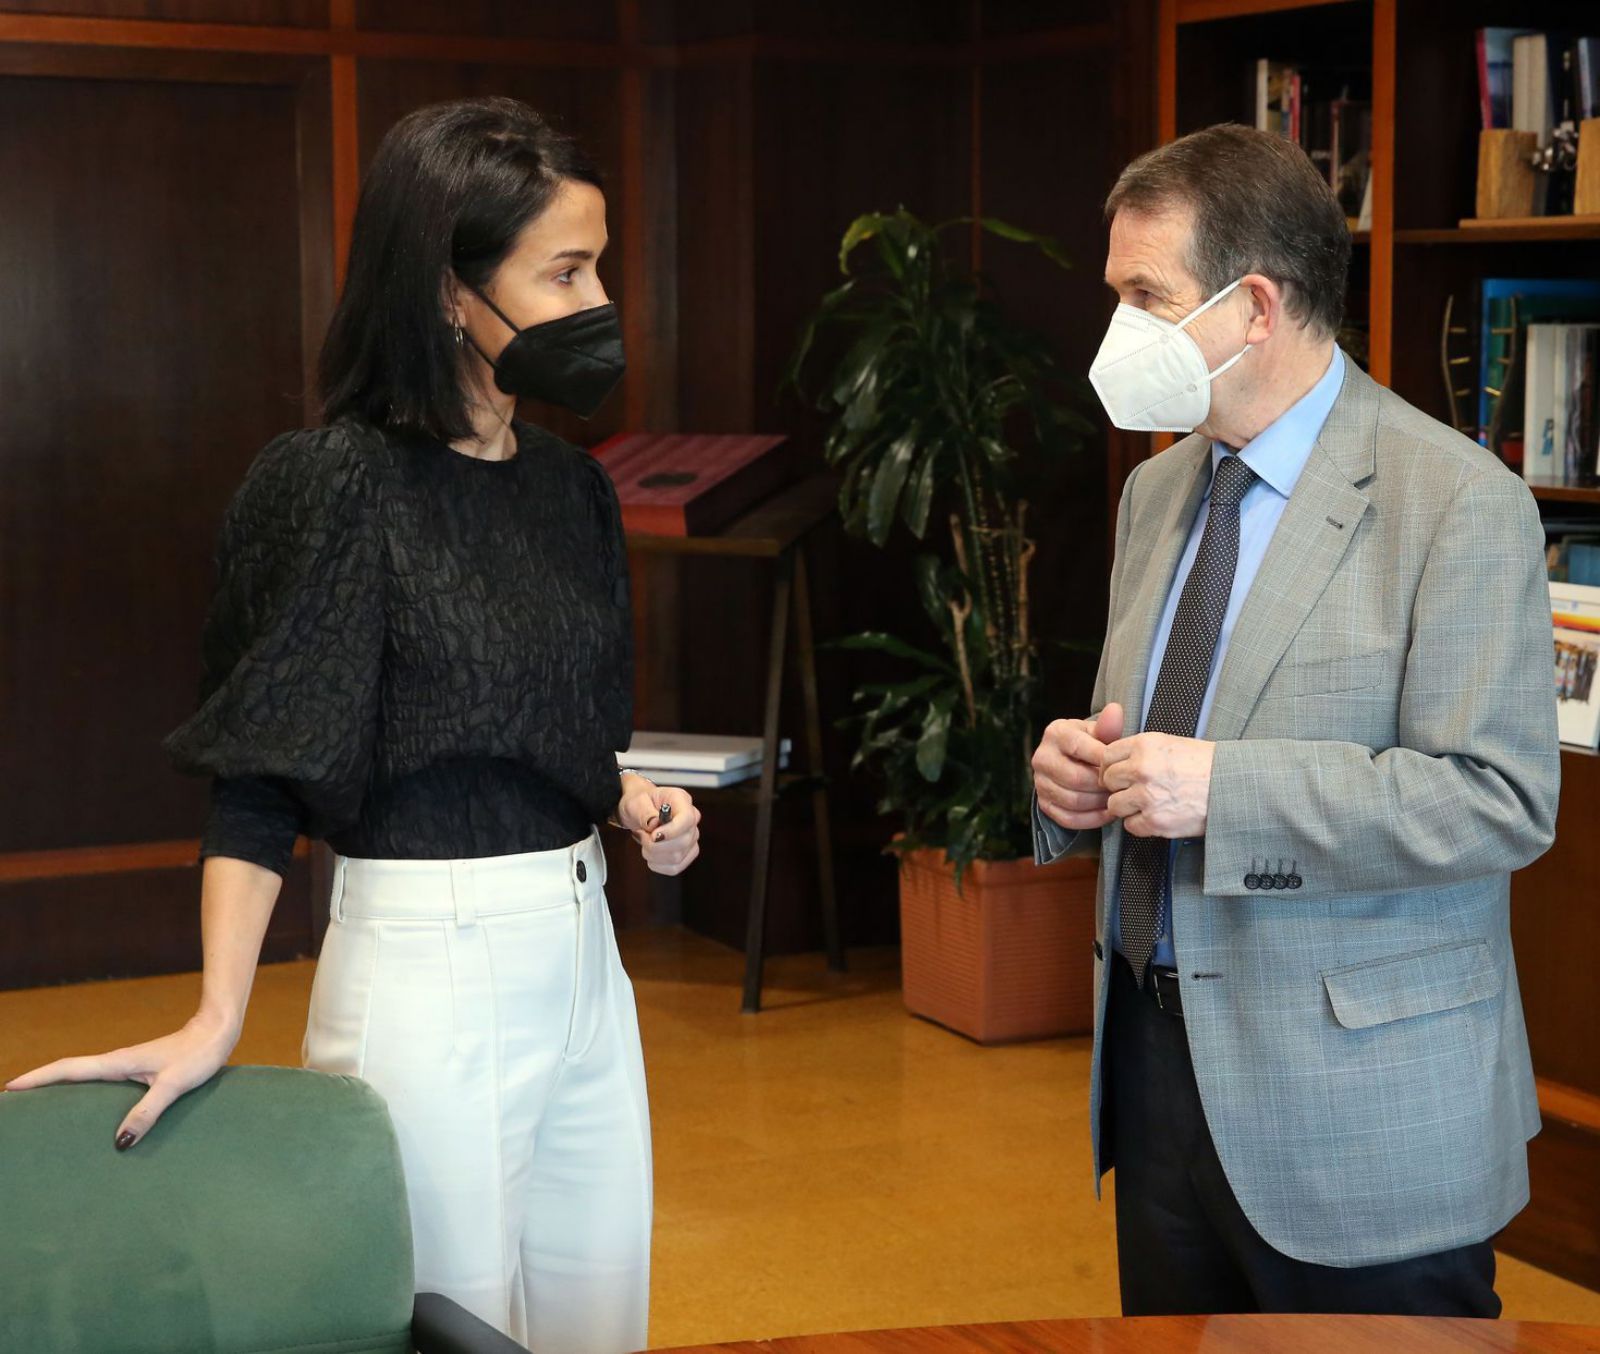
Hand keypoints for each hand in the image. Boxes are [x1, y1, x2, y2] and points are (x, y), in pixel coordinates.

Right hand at [4, 1010, 237, 1151]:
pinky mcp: (138, 1070)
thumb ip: (148, 1111)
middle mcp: (117, 1063)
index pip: (68, 1069)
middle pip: (67, 1073)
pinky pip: (100, 1082)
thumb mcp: (173, 1085)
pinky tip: (85, 1107)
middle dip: (38, 1084)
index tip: (10, 1087)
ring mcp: (126, 1066)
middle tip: (12, 1101)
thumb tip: (119, 1142)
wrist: (218, 1033)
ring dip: (58, 1087)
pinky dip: (83, 1090)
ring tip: (37, 1108)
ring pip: (83, 1077)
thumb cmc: (198, 1055)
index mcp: (118, 1063)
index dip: (38, 1078)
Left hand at [616, 779, 700, 875]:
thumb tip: (654, 824)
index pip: (688, 819)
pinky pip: (674, 868)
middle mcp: (691, 819)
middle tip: (642, 835)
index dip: (672, 831)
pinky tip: (651, 853)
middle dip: (656, 845)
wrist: (639, 811)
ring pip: (677, 857)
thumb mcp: (635, 802)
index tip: (653, 835)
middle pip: (683, 842)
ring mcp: (691, 838)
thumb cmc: (640, 804)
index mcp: (681, 800)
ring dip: (654, 854)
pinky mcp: (687, 854)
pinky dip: (658, 865)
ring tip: (645, 841)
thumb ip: (644, 812)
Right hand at [1032, 704, 1125, 830]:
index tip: (1123, 768)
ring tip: (1117, 801)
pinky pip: (1067, 818)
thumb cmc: (1092, 745)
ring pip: (1072, 800)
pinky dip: (1090, 820)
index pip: (1080, 748)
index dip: (1104, 762)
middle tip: (1123, 789)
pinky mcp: (1043, 803)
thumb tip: (1115, 711)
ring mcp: (1039, 782)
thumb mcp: (1099, 732)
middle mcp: (1042, 757)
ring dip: (1099, 804)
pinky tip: (1107, 814)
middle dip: (1103, 786)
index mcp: (1055, 733)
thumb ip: (1108, 726)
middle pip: (1075, 778)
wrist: (1073, 761)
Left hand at [1099, 732, 1214, 838]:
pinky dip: (1141, 824)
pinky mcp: (1155, 821)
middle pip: (1107, 780)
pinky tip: (1156, 816)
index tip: (1118, 773)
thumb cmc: (1207, 765)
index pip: (1107, 755)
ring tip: (1147, 804)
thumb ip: (1142, 751)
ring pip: (1114, 805)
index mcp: (1145, 745)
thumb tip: (1119, 761)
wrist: (1232, 787)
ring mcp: (1147, 796)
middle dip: (1118, 786)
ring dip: (1127, 807)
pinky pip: (1130, 826)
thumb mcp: (1171, 744)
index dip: (1111, 766)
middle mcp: (1142, 769)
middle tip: (1133, 790)